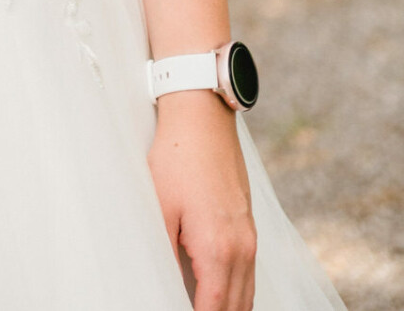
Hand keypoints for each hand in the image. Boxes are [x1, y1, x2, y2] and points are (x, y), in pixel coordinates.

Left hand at [146, 91, 256, 310]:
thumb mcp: (160, 209)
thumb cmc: (177, 159)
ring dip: (229, 309)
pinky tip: (216, 294)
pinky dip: (236, 293)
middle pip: (236, 309)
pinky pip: (249, 275)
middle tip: (187, 310)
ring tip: (202, 306)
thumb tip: (165, 287)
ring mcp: (249, 238)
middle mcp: (242, 249)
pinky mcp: (248, 227)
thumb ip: (164, 256)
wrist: (202, 119)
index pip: (214, 310)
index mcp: (218, 249)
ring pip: (247, 295)